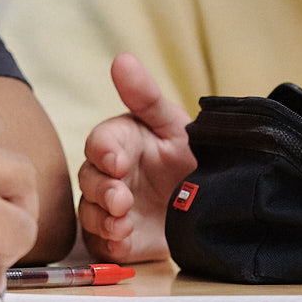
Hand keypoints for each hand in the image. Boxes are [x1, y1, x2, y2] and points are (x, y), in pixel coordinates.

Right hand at [77, 53, 194, 263]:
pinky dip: (109, 242)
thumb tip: (121, 58)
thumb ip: (146, 96)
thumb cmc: (190, 157)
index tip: (117, 161)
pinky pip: (101, 242)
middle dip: (102, 190)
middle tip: (121, 199)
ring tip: (123, 223)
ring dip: (103, 218)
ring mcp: (111, 207)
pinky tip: (124, 239)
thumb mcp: (174, 125)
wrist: (213, 205)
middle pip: (88, 179)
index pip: (99, 143)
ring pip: (89, 212)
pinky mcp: (118, 237)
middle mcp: (110, 174)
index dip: (103, 152)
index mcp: (120, 142)